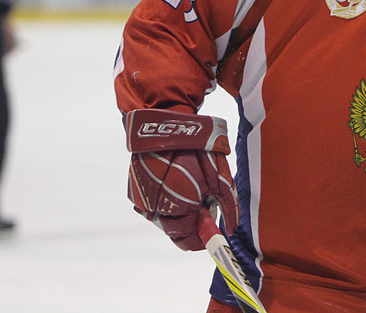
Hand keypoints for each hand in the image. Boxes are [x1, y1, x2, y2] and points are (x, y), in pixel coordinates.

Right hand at [123, 109, 238, 250]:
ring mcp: (141, 201)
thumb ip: (228, 207)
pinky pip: (153, 205)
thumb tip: (230, 229)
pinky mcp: (135, 191)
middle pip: (176, 231)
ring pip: (164, 218)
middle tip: (205, 202)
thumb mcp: (221, 178)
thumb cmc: (198, 150)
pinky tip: (175, 181)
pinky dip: (166, 200)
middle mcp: (155, 210)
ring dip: (178, 210)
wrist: (166, 123)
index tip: (213, 232)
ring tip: (189, 186)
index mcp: (178, 209)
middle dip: (192, 222)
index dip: (203, 239)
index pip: (188, 242)